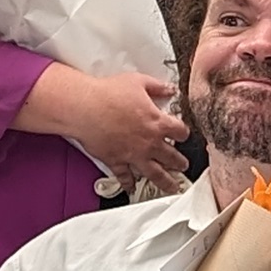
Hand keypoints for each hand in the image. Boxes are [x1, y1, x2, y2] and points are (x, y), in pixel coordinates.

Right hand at [28, 63, 189, 191]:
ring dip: (166, 182)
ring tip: (172, 187)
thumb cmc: (109, 94)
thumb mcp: (139, 82)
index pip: (180, 132)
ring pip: (155, 173)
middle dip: (180, 162)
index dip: (184, 134)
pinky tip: (132, 188)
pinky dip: (129, 184)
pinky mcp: (117, 161)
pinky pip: (125, 177)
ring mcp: (134, 155)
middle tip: (183, 166)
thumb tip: (169, 88)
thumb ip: (157, 87)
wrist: (86, 108)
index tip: (183, 135)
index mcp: (157, 123)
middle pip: (172, 157)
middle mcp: (149, 143)